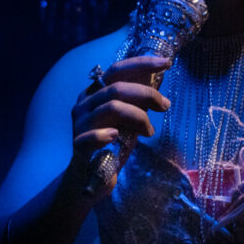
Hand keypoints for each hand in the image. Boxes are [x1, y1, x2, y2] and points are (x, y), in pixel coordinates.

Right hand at [66, 56, 171, 202]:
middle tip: (165, 106)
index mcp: (95, 92)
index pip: (117, 70)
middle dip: (146, 94)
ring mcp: (79, 124)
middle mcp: (84, 104)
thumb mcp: (128, 119)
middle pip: (116, 88)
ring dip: (138, 117)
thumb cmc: (112, 144)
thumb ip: (137, 100)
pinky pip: (91, 135)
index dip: (142, 64)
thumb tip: (159, 78)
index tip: (166, 63)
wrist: (89, 179)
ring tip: (149, 132)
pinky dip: (106, 134)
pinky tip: (116, 137)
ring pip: (111, 108)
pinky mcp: (77, 146)